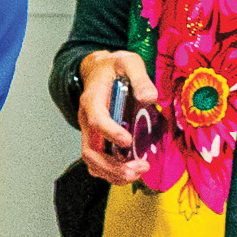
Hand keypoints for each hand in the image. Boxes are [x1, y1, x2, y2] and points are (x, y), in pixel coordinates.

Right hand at [77, 49, 158, 184]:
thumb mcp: (129, 62)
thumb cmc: (114, 67)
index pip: (96, 119)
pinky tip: (131, 172)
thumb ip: (140, 78)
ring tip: (138, 173)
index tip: (128, 141)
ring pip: (92, 162)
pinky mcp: (96, 140)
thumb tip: (150, 98)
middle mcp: (86, 119)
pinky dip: (112, 173)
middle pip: (90, 150)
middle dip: (112, 165)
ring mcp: (89, 132)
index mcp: (92, 99)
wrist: (100, 70)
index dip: (110, 132)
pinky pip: (97, 163)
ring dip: (113, 173)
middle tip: (138, 168)